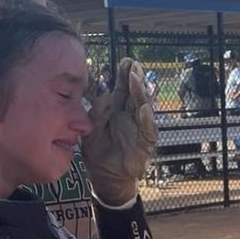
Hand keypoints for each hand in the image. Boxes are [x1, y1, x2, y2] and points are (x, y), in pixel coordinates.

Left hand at [82, 57, 157, 205]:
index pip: (124, 90)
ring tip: (136, 80)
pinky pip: (148, 131)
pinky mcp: (144, 145)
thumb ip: (97, 112)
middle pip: (136, 95)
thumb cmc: (98, 151)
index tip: (126, 61)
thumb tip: (106, 96)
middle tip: (133, 65)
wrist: (104, 177)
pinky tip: (144, 109)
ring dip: (141, 94)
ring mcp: (139, 130)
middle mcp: (131, 118)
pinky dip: (146, 120)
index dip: (125, 76)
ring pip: (143, 108)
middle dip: (135, 80)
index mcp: (118, 111)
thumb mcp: (91, 128)